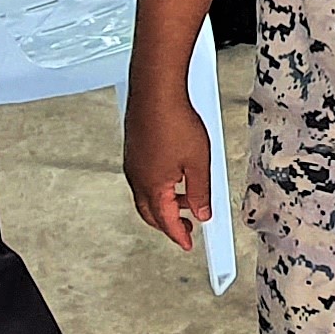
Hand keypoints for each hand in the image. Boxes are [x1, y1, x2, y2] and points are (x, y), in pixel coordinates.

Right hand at [125, 83, 213, 250]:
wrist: (156, 90)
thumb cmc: (175, 121)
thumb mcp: (199, 163)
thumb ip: (200, 192)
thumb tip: (202, 213)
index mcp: (152, 186)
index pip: (165, 221)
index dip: (179, 235)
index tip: (188, 243)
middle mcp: (137, 178)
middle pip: (150, 213)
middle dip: (168, 223)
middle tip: (185, 227)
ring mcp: (132, 164)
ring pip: (146, 195)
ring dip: (164, 203)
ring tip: (186, 199)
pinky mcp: (133, 150)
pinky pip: (143, 178)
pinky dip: (158, 186)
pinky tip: (174, 176)